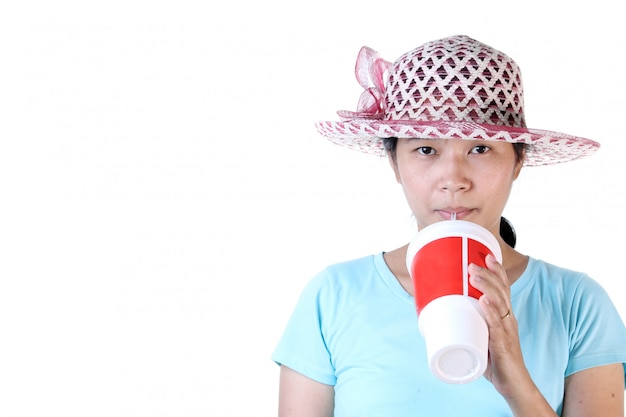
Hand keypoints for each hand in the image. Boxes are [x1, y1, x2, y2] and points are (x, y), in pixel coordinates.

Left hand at [468, 254, 529, 397]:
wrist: (513, 383)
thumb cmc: (496, 359)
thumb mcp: (483, 335)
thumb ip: (469, 323)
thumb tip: (443, 315)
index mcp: (505, 316)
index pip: (504, 289)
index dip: (497, 271)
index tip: (487, 256)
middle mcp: (508, 319)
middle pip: (501, 290)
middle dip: (487, 274)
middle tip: (472, 263)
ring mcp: (507, 331)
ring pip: (499, 303)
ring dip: (486, 287)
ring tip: (474, 275)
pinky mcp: (502, 344)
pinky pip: (497, 325)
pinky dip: (490, 312)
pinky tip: (484, 302)